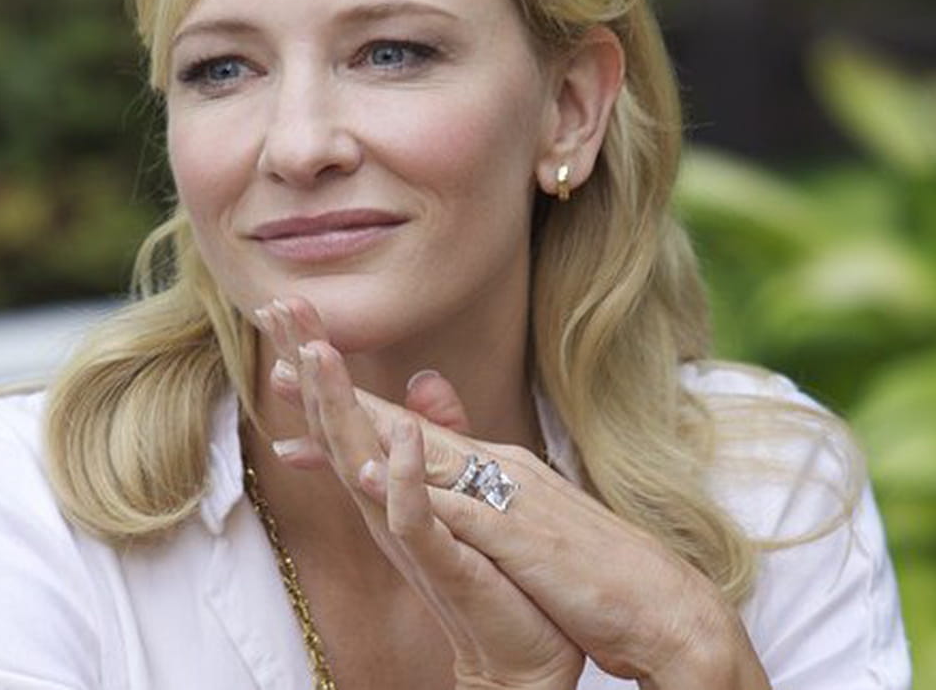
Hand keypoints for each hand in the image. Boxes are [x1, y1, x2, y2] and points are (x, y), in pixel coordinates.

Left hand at [255, 297, 770, 689]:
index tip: (289, 372)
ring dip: (360, 412)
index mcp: (494, 468)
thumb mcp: (530, 518)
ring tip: (306, 377)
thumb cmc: (591, 567)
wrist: (657, 602)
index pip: (408, 429)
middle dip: (337, 378)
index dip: (348, 400)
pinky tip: (371, 475)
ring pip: (419, 447)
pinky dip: (413, 489)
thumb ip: (490, 481)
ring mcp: (506, 495)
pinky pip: (457, 509)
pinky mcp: (519, 535)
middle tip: (278, 331)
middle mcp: (495, 467)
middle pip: (402, 417)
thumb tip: (456, 453)